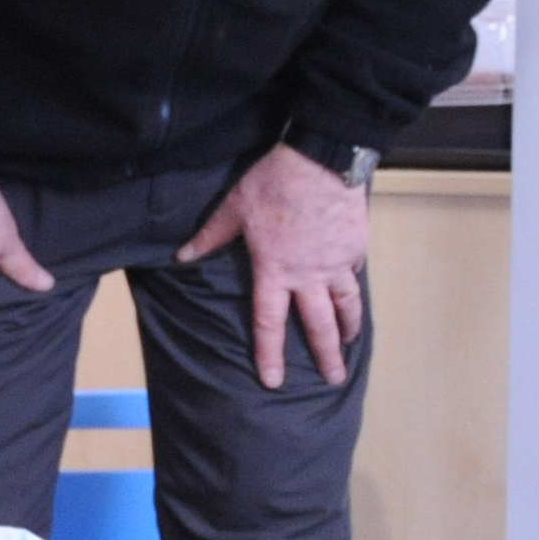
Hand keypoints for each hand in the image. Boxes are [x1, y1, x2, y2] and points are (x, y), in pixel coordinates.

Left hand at [175, 143, 367, 389]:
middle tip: (333, 379)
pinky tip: (353, 295)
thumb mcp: (234, 207)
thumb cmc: (274, 182)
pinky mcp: (355, 247)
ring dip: (349, 328)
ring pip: (346, 305)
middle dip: (326, 356)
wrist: (322, 159)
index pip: (269, 322)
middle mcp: (308, 275)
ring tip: (349, 344)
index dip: (269, 353)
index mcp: (274, 270)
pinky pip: (354, 274)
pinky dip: (353, 288)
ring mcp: (336, 263)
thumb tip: (182, 255)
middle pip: (318, 325)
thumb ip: (210, 236)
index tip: (274, 380)